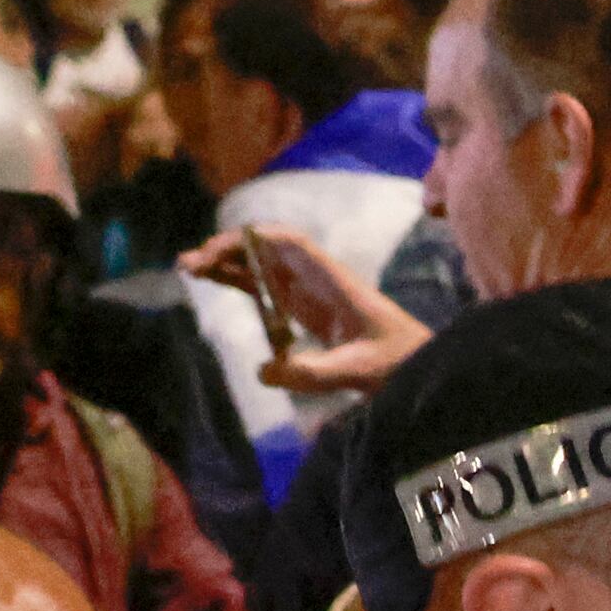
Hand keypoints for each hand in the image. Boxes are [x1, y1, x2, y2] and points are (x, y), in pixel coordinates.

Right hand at [181, 223, 429, 392]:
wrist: (421, 370)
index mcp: (334, 282)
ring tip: (188, 268)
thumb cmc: (399, 363)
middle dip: (229, 249)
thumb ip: (314, 372)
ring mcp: (309, 294)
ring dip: (227, 262)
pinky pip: (266, 288)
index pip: (293, 244)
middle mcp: (318, 280)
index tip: (223, 247)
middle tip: (190, 263)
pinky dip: (238, 281)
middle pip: (268, 251)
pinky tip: (211, 280)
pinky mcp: (304, 311)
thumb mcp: (358, 371)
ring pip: (262, 266)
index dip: (256, 238)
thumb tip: (262, 371)